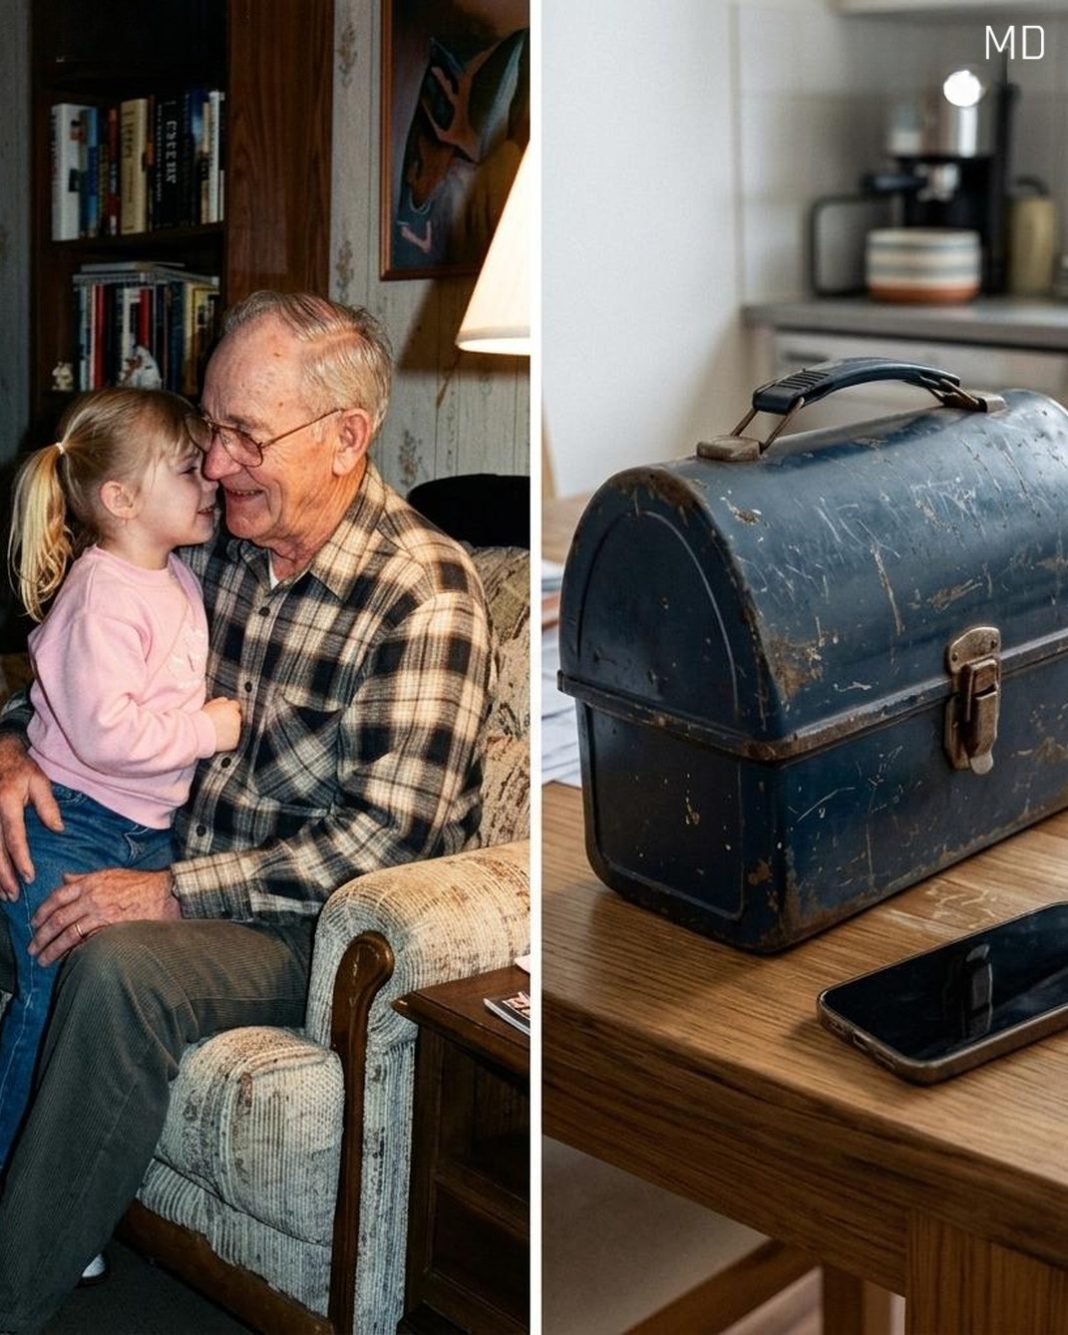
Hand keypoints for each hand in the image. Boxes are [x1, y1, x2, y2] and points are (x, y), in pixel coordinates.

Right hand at [0, 733, 62, 900]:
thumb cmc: (21, 769)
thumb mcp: (39, 781)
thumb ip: (48, 806)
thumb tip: (58, 829)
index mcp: (7, 801)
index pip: (14, 836)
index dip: (21, 859)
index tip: (29, 876)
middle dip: (4, 875)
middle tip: (15, 895)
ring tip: (5, 894)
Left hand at [28, 866, 179, 966]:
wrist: (164, 893)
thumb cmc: (139, 883)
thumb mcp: (110, 873)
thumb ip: (85, 878)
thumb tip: (64, 879)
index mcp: (90, 883)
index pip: (57, 898)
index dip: (42, 912)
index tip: (34, 924)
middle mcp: (92, 898)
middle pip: (58, 919)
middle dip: (42, 936)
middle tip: (33, 948)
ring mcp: (101, 914)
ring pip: (68, 934)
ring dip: (53, 948)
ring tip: (44, 959)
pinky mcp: (111, 928)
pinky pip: (87, 942)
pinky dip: (74, 952)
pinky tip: (67, 959)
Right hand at [204, 697, 241, 751]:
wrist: (198, 734)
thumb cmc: (201, 719)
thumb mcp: (209, 705)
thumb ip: (220, 701)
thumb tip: (225, 701)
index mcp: (230, 707)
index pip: (235, 705)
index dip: (228, 709)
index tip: (223, 713)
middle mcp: (236, 718)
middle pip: (236, 717)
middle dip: (230, 719)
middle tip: (218, 723)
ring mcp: (237, 730)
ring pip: (235, 728)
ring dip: (229, 729)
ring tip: (216, 731)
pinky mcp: (234, 741)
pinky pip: (233, 739)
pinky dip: (227, 739)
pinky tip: (218, 738)